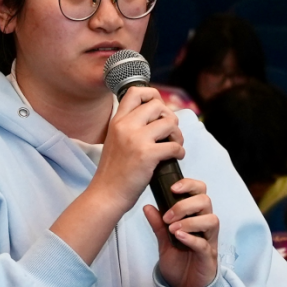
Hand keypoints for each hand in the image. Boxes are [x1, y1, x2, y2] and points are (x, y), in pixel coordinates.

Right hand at [91, 86, 184, 213]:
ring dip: (178, 135)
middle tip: (169, 133)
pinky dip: (180, 152)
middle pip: (158, 105)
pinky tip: (175, 158)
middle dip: (169, 118)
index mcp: (117, 121)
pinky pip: (174, 145)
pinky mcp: (146, 155)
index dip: (152, 95)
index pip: (135, 91)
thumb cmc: (113, 172)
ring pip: (170, 122)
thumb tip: (155, 117)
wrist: (106, 194)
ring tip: (174, 145)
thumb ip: (129, 126)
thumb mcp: (115, 140)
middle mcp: (125, 126)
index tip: (158, 110)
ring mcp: (136, 139)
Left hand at [143, 178, 218, 286]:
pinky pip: (204, 243)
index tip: (172, 188)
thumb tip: (147, 206)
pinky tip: (178, 237)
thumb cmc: (179, 261)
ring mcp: (209, 240)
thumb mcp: (164, 241)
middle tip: (168, 216)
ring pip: (211, 220)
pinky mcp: (209, 256)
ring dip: (189, 221)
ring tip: (172, 229)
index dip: (189, 185)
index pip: (200, 192)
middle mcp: (205, 225)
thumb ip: (158, 224)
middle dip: (185, 204)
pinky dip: (191, 237)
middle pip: (206, 201)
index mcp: (196, 217)